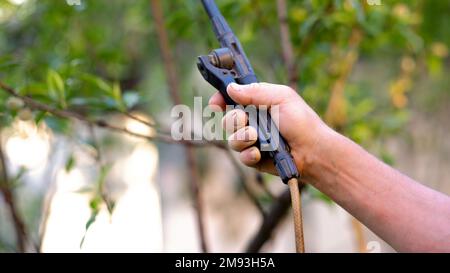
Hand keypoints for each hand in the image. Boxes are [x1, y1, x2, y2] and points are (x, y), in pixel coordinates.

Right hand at [209, 82, 328, 177]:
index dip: (221, 99)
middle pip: (228, 120)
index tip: (216, 103)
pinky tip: (260, 153)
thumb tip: (231, 88)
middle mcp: (253, 121)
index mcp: (258, 103)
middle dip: (233, 120)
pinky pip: (241, 155)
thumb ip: (255, 92)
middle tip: (245, 120)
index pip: (232, 99)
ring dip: (242, 137)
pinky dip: (249, 153)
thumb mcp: (281, 98)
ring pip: (232, 139)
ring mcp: (252, 140)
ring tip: (256, 138)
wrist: (312, 150)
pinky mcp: (255, 158)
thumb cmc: (302, 122)